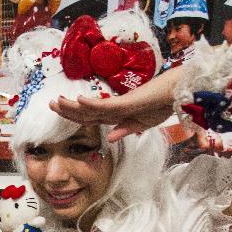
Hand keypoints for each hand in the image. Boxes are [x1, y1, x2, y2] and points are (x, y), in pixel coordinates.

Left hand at [49, 66, 180, 141]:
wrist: (181, 92)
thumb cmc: (164, 104)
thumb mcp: (143, 123)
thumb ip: (126, 129)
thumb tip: (109, 139)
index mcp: (118, 113)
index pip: (92, 116)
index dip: (75, 115)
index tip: (60, 111)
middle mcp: (116, 108)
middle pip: (87, 111)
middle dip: (68, 109)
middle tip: (50, 103)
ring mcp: (121, 104)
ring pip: (92, 107)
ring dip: (73, 105)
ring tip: (57, 101)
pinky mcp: (128, 102)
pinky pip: (107, 105)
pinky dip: (92, 104)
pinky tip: (79, 100)